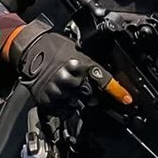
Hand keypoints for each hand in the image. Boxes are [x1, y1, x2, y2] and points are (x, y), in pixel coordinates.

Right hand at [9, 20, 132, 110]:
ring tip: (68, 88)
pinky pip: (62, 110)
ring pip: (76, 103)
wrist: (30, 49)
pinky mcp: (46, 99)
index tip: (127, 99)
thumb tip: (105, 75)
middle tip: (83, 87)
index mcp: (79, 63)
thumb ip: (90, 64)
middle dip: (90, 93)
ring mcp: (57, 89)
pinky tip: (61, 95)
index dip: (116, 90)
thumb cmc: (55, 47)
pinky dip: (65, 106)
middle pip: (89, 95)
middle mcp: (68, 78)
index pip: (102, 78)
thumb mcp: (76, 50)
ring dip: (76, 99)